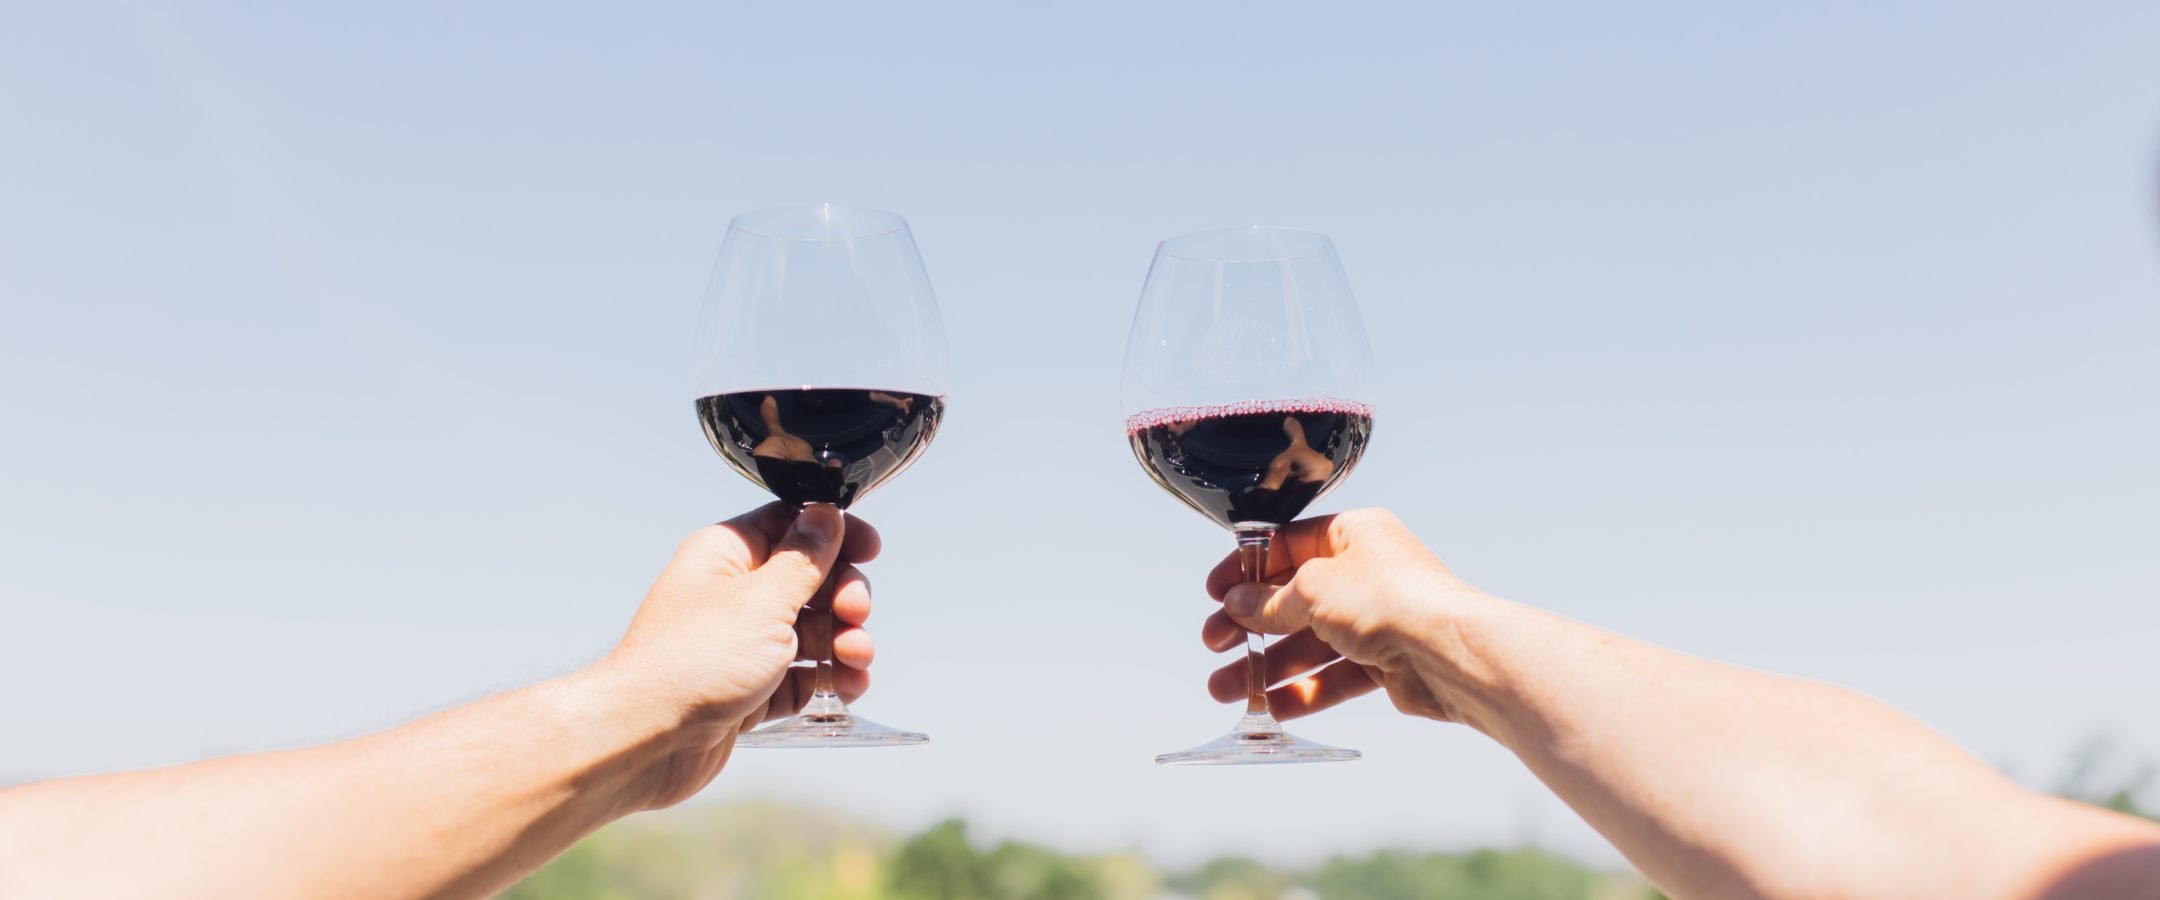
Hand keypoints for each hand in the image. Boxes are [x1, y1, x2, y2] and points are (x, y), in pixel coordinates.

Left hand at [599, 502, 879, 808]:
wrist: (647, 740)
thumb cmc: (691, 663)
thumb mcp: (763, 601)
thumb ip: (804, 559)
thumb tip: (828, 516)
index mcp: (727, 557)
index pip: (792, 527)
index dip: (835, 535)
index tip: (870, 549)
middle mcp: (733, 596)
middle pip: (810, 582)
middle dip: (844, 598)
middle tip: (854, 615)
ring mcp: (741, 644)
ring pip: (811, 633)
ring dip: (844, 644)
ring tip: (854, 662)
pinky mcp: (749, 689)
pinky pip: (801, 676)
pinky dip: (828, 680)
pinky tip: (847, 688)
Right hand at [1201, 508, 1490, 723]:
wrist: (1451, 654)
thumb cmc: (1394, 601)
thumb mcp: (1314, 589)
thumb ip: (1270, 600)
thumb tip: (1237, 604)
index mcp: (1354, 535)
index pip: (1289, 546)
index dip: (1248, 570)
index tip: (1216, 592)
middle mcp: (1366, 574)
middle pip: (1293, 599)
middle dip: (1250, 626)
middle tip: (1214, 644)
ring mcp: (1376, 620)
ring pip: (1309, 644)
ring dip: (1267, 667)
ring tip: (1227, 690)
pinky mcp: (1385, 663)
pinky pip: (1333, 676)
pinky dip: (1302, 692)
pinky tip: (1270, 708)